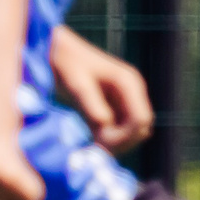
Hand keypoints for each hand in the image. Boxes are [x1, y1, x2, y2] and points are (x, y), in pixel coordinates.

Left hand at [50, 28, 153, 151]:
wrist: (58, 52)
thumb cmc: (67, 64)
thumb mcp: (77, 84)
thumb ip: (92, 105)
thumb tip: (105, 127)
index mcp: (129, 83)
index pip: (142, 120)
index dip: (126, 136)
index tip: (101, 141)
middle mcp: (132, 93)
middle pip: (141, 129)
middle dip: (122, 142)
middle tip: (96, 146)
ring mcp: (125, 102)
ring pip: (132, 134)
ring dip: (116, 143)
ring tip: (92, 143)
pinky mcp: (114, 110)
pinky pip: (120, 132)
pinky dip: (109, 141)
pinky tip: (91, 140)